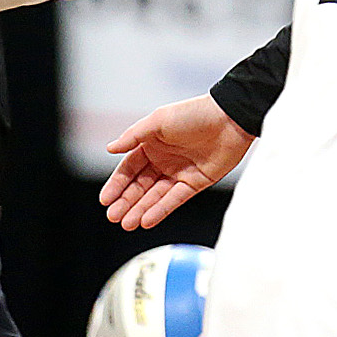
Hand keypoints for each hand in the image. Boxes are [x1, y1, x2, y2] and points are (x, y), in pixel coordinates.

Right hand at [100, 95, 254, 229]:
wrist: (231, 117)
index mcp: (152, 144)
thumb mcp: (159, 120)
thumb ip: (134, 136)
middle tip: (113, 217)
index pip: (129, 168)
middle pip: (140, 186)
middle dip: (126, 202)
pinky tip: (147, 219)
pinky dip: (161, 210)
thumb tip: (110, 148)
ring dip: (140, 210)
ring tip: (126, 223)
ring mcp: (180, 172)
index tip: (105, 200)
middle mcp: (164, 160)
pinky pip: (175, 199)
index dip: (117, 184)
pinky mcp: (196, 182)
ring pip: (155, 196)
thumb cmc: (195, 113)